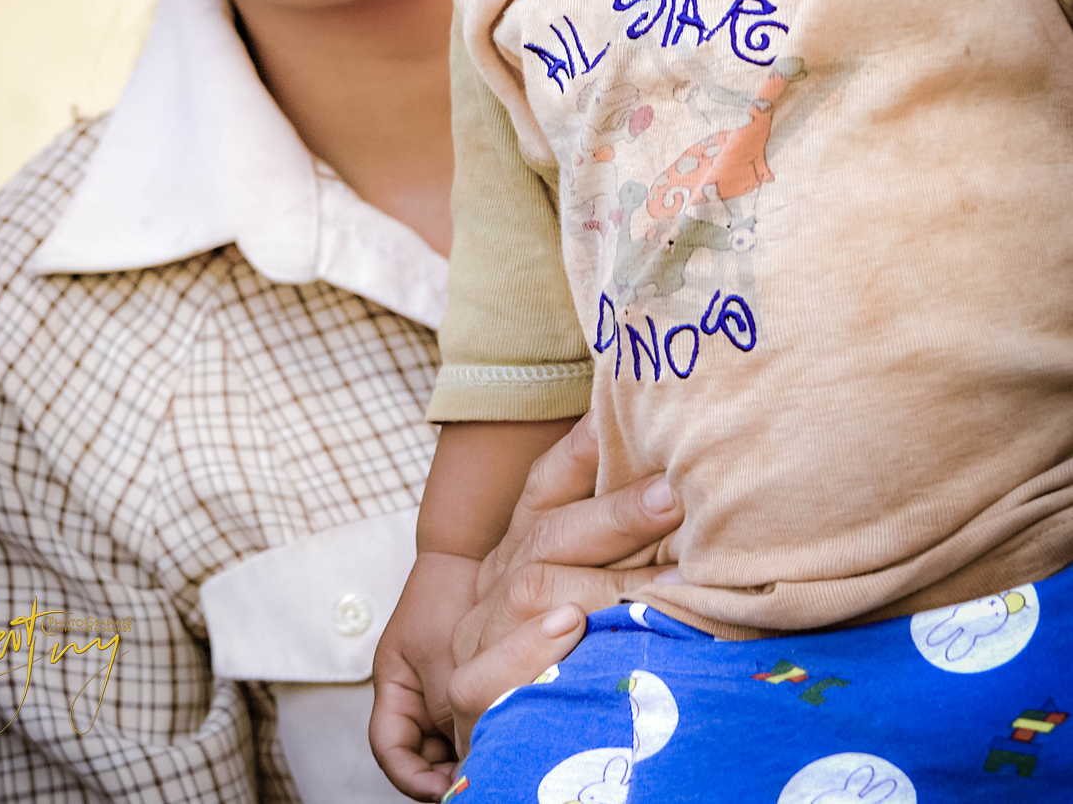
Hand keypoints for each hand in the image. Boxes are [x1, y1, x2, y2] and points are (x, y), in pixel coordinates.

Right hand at [370, 550, 478, 800]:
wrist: (470, 551)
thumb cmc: (446, 595)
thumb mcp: (441, 655)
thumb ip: (448, 705)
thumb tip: (467, 755)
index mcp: (393, 688)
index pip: (389, 749)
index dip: (410, 777)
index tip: (443, 788)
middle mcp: (414, 696)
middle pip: (419, 754)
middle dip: (444, 772)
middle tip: (478, 780)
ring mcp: (442, 690)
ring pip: (449, 740)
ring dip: (467, 751)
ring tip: (495, 758)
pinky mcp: (469, 681)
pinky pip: (472, 717)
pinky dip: (484, 727)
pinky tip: (507, 731)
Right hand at [446, 416, 680, 750]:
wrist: (498, 748)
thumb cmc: (560, 665)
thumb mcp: (585, 601)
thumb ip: (621, 563)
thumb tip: (694, 511)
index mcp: (521, 552)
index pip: (547, 490)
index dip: (581, 451)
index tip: (624, 418)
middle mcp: (498, 583)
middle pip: (551, 534)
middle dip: (615, 514)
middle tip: (674, 496)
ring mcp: (478, 634)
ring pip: (527, 591)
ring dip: (591, 579)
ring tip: (645, 572)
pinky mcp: (470, 695)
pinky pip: (486, 671)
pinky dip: (528, 651)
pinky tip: (569, 630)